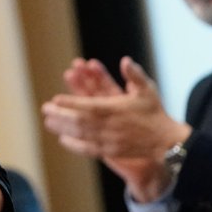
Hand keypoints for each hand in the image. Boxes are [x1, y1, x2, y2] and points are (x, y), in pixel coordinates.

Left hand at [43, 56, 190, 200]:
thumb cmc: (154, 113)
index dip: (71, 102)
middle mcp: (110, 125)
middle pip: (79, 120)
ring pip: (81, 134)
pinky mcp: (111, 151)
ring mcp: (109, 140)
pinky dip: (74, 145)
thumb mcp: (147, 90)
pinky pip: (88, 149)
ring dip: (63, 128)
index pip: (88, 105)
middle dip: (60, 114)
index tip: (56, 99)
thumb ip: (135, 75)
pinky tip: (63, 139)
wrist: (166, 141)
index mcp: (116, 108)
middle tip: (45, 109)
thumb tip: (125, 61)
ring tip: (48, 121)